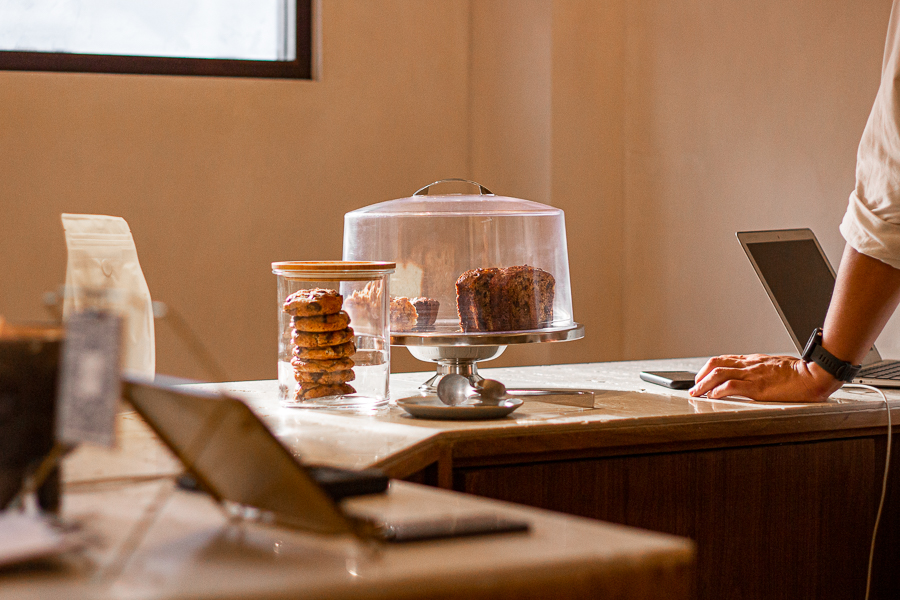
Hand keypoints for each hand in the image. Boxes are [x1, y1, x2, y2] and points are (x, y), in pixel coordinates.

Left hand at [689, 354, 840, 402]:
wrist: (815, 374)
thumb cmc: (800, 372)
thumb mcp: (775, 366)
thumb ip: (762, 370)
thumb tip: (755, 377)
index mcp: (753, 361)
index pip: (724, 360)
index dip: (709, 368)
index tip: (701, 377)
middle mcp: (749, 365)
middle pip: (716, 364)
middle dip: (700, 375)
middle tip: (693, 386)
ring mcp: (753, 375)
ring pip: (719, 374)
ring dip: (704, 384)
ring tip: (696, 392)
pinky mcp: (758, 387)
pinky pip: (732, 386)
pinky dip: (718, 391)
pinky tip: (712, 397)